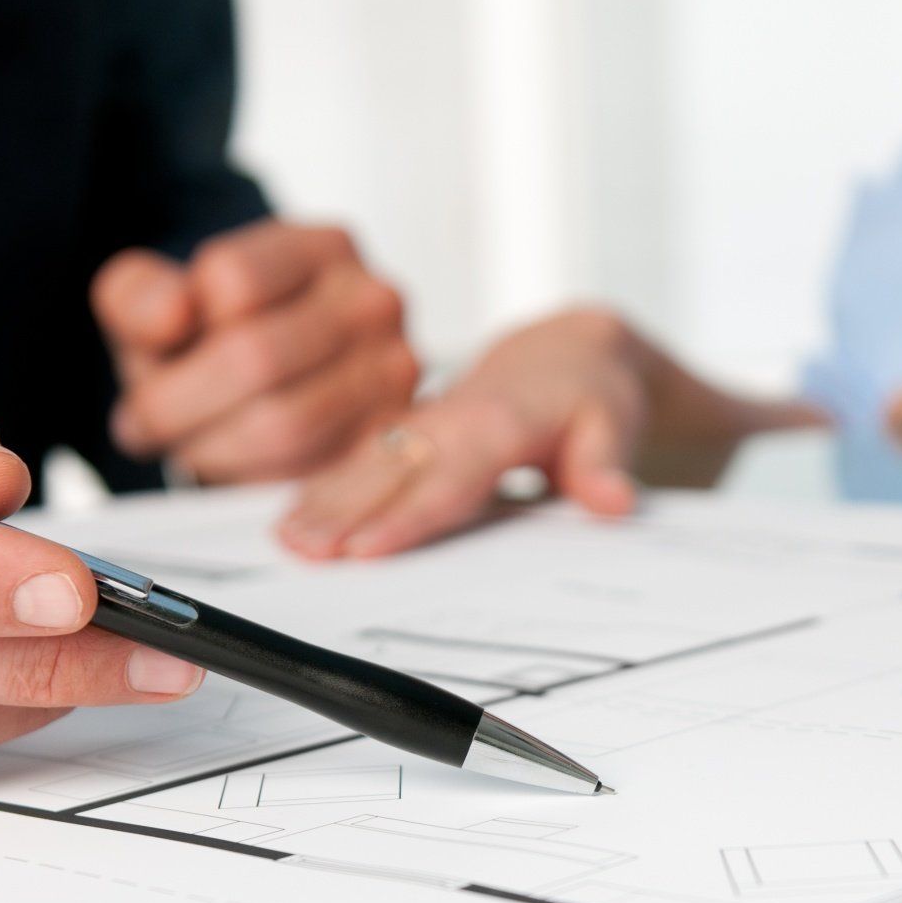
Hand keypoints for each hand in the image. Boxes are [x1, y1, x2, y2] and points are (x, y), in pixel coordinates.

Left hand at [93, 220, 417, 482]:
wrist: (269, 393)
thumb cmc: (217, 344)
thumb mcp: (158, 303)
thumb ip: (141, 294)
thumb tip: (173, 312)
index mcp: (323, 246)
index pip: (233, 277)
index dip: (172, 327)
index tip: (153, 354)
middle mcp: (373, 301)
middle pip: (255, 356)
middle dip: (177, 404)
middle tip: (145, 423)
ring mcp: (393, 374)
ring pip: (282, 424)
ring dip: (212, 447)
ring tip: (188, 443)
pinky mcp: (390, 441)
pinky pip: (308, 473)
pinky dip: (253, 478)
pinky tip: (232, 462)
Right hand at [276, 309, 653, 558]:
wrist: (567, 352)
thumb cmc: (591, 394)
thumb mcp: (614, 424)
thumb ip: (607, 465)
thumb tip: (615, 501)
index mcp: (499, 421)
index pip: (449, 477)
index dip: (407, 515)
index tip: (366, 548)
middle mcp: (450, 419)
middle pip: (391, 470)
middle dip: (343, 509)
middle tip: (304, 550)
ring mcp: (423, 424)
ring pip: (366, 463)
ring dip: (322, 500)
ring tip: (286, 539)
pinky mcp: (407, 433)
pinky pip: (359, 460)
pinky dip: (322, 488)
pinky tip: (289, 521)